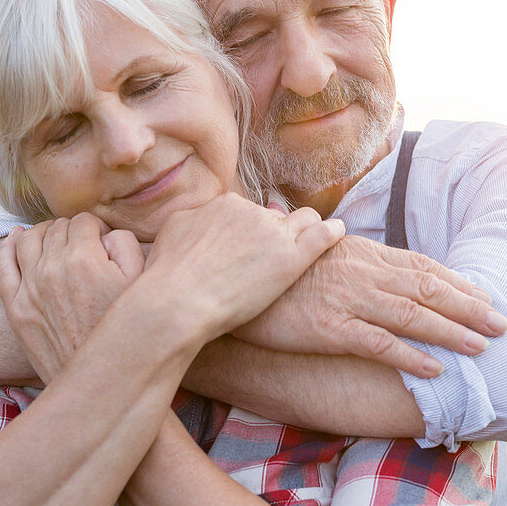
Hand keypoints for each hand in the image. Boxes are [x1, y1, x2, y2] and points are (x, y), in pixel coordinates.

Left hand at [0, 214, 145, 382]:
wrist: (103, 380)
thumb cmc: (127, 331)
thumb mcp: (140, 281)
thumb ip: (124, 243)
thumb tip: (104, 233)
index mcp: (84, 258)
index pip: (84, 221)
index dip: (96, 226)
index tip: (102, 238)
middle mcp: (51, 269)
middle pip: (56, 228)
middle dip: (71, 229)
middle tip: (84, 243)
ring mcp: (29, 289)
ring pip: (28, 240)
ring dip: (43, 232)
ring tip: (55, 237)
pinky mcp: (16, 310)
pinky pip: (3, 267)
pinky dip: (8, 247)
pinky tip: (16, 237)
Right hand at [143, 193, 344, 342]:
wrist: (177, 300)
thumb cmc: (167, 274)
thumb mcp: (172, 232)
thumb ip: (192, 220)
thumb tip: (198, 219)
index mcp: (224, 205)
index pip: (247, 212)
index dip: (251, 229)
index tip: (251, 246)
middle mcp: (251, 212)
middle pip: (274, 216)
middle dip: (276, 232)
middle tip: (274, 254)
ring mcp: (273, 233)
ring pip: (303, 219)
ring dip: (307, 228)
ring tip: (315, 239)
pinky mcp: (291, 258)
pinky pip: (322, 234)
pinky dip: (332, 231)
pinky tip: (339, 231)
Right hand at [234, 234, 506, 377]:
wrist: (230, 280)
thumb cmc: (272, 268)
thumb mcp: (310, 249)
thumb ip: (342, 251)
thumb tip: (355, 239)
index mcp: (359, 252)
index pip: (420, 266)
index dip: (456, 282)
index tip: (483, 296)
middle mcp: (360, 272)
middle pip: (426, 288)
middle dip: (468, 307)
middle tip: (502, 325)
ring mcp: (346, 299)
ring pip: (411, 314)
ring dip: (451, 332)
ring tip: (481, 348)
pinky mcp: (329, 327)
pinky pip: (377, 343)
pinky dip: (409, 355)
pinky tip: (434, 369)